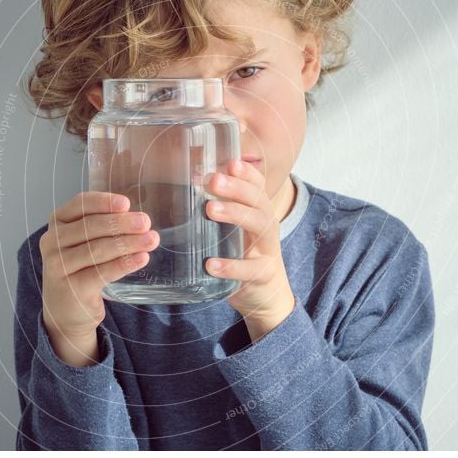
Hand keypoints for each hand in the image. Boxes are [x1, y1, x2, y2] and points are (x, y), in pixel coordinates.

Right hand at [39, 191, 159, 362]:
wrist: (65, 309)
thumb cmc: (80, 267)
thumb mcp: (85, 241)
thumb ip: (105, 226)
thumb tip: (139, 219)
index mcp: (57, 222)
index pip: (79, 204)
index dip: (103, 202)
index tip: (126, 203)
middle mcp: (52, 241)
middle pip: (90, 227)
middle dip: (121, 223)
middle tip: (145, 222)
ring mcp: (58, 266)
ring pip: (97, 249)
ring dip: (127, 243)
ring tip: (151, 240)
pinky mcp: (71, 288)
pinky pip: (101, 273)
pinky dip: (124, 264)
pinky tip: (142, 259)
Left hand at [203, 159, 294, 336]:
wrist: (265, 294)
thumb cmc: (243, 254)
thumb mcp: (234, 228)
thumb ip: (219, 207)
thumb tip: (189, 181)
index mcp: (258, 211)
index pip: (257, 185)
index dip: (246, 173)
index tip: (228, 163)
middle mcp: (266, 226)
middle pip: (258, 200)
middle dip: (236, 188)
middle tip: (212, 181)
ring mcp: (267, 250)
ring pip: (260, 226)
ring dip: (236, 214)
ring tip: (210, 210)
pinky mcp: (262, 275)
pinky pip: (249, 270)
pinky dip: (231, 266)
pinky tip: (211, 264)